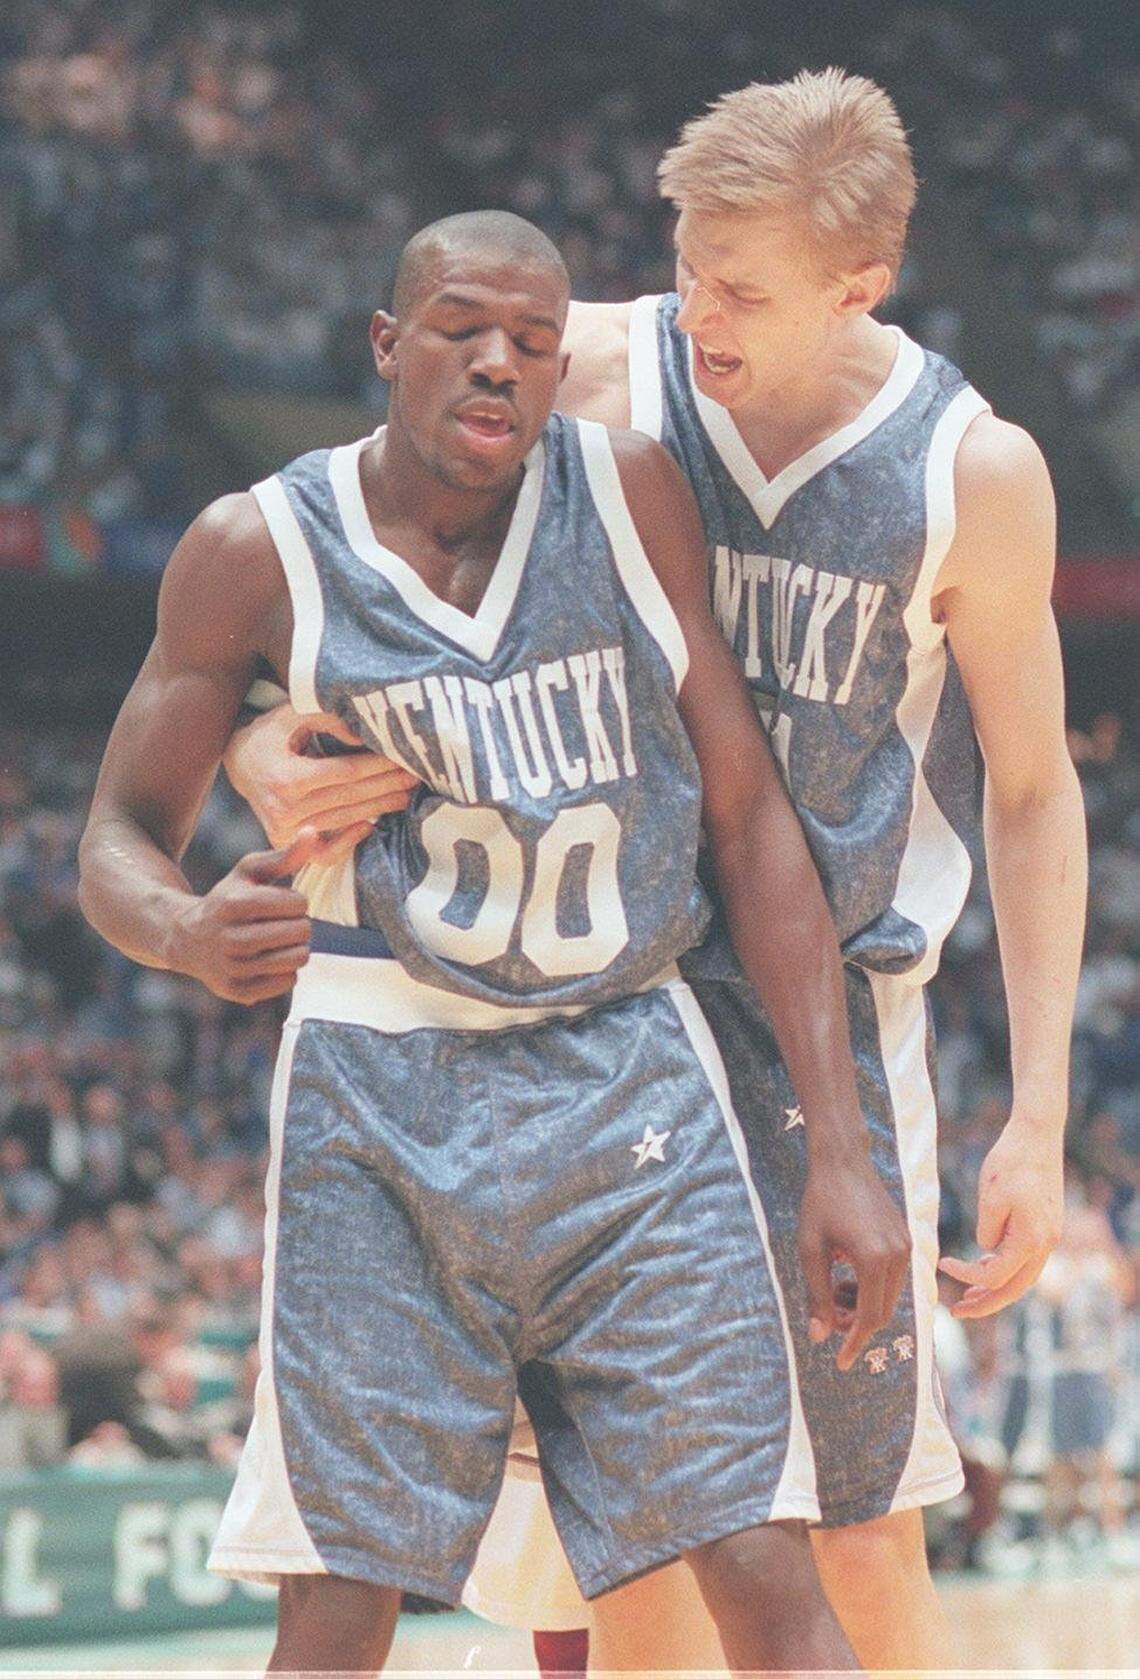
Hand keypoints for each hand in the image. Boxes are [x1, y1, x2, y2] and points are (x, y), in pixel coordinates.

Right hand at [166, 831, 321, 1003]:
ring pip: (298, 958)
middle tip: (281, 923)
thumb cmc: (227, 900)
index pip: (298, 904)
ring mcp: (233, 969)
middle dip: (298, 925)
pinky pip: (288, 981)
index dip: (296, 901)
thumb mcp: (248, 872)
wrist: (186, 939)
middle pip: (301, 932)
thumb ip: (283, 855)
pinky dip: (285, 970)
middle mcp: (231, 939)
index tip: (281, 903)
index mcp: (234, 904)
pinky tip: (267, 959)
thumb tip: (312, 832)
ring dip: (295, 947)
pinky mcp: (238, 992)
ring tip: (277, 941)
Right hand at [223, 703, 419, 862]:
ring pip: (343, 819)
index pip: (345, 773)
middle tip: (415, 776)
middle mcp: (285, 809)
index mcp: (286, 777)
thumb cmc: (271, 734)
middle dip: (386, 785)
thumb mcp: (292, 715)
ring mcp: (285, 830)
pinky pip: (324, 850)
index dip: (377, 766)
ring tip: (405, 795)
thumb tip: (362, 734)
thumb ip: (326, 719)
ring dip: (378, 808)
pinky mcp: (285, 841)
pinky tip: (372, 826)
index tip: (402, 757)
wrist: (239, 762)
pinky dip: (348, 841)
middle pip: (349, 797)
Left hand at [799, 1149, 911, 1370]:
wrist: (843, 1161)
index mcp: (874, 1258)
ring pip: (890, 1297)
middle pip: (883, 1312)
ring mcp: (906, 1246)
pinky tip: (849, 1274)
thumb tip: (819, 1337)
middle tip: (830, 1318)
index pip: (869, 1317)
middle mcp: (898, 1255)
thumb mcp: (810, 1250)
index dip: (854, 1343)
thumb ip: (816, 1295)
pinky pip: (894, 1279)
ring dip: (864, 1305)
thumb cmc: (820, 1202)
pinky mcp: (906, 1238)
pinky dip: (873, 1288)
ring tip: (836, 1290)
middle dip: (857, 1324)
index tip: (840, 1363)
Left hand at [938, 1113, 1063, 1316]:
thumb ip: (987, 1230)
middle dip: (985, 1305)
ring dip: (995, 1289)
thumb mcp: (991, 1195)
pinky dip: (1004, 1268)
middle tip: (956, 1312)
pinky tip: (983, 1265)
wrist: (1038, 1133)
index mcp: (1032, 1239)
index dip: (967, 1277)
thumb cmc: (1011, 1160)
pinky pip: (1025, 1259)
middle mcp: (1046, 1244)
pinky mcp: (1046, 1227)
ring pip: (1022, 1277)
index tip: (942, 1265)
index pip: (996, 1276)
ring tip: (967, 1298)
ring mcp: (1050, 1236)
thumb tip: (985, 1251)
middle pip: (1015, 1289)